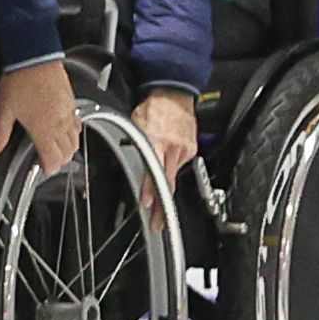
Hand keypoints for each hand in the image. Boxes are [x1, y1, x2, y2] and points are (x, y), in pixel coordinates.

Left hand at [0, 59, 79, 174]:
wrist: (34, 56)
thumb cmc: (19, 80)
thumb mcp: (4, 109)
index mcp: (44, 129)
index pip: (54, 158)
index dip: (49, 168)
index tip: (42, 168)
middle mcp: (60, 123)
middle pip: (68, 152)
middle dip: (59, 160)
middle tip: (46, 159)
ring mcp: (69, 112)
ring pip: (76, 140)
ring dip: (68, 148)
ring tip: (55, 147)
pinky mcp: (72, 101)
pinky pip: (78, 123)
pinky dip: (73, 132)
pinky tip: (63, 129)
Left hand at [131, 88, 198, 228]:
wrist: (174, 95)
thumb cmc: (153, 108)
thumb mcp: (136, 125)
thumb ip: (134, 145)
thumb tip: (127, 160)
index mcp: (157, 141)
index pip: (154, 171)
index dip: (151, 190)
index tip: (148, 204)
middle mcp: (173, 148)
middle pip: (168, 182)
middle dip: (163, 206)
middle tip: (159, 224)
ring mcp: (184, 150)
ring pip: (173, 175)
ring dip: (165, 188)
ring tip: (160, 206)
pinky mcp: (191, 150)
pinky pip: (179, 165)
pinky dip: (171, 168)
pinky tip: (165, 163)